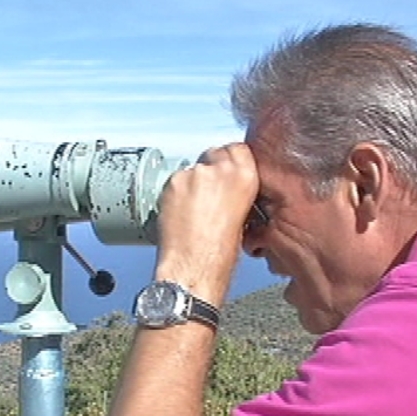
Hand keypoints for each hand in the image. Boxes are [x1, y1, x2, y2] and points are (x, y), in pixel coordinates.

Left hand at [154, 142, 259, 305]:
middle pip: (215, 152)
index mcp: (245, 177)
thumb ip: (239, 193)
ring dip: (194, 182)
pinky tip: (181, 212)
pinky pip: (176, 181)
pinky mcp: (171, 183)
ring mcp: (193, 174)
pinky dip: (177, 192)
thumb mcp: (245, 218)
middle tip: (209, 193)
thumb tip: (230, 189)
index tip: (228, 170)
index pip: (238, 149)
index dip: (232, 160)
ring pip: (194, 167)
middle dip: (212, 169)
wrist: (193, 267)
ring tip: (194, 209)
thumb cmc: (220, 254)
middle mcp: (219, 169)